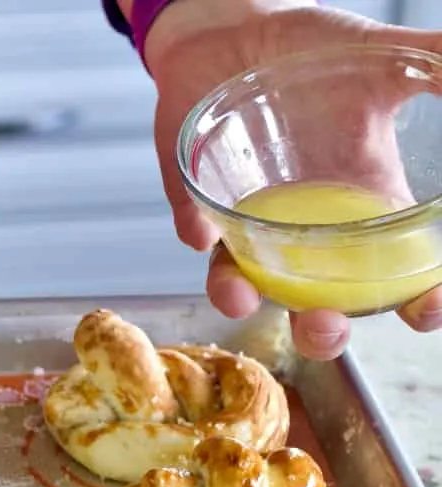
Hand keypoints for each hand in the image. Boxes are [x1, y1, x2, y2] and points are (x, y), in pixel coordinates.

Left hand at [144, 0, 441, 359]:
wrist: (237, 28)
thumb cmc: (312, 52)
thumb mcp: (386, 62)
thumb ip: (439, 70)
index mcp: (357, 208)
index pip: (392, 277)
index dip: (413, 303)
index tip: (425, 310)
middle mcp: (300, 229)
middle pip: (315, 304)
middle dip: (322, 330)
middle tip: (327, 327)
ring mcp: (245, 221)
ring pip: (243, 283)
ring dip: (239, 299)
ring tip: (241, 297)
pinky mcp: (196, 201)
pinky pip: (194, 230)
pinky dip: (196, 234)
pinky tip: (200, 232)